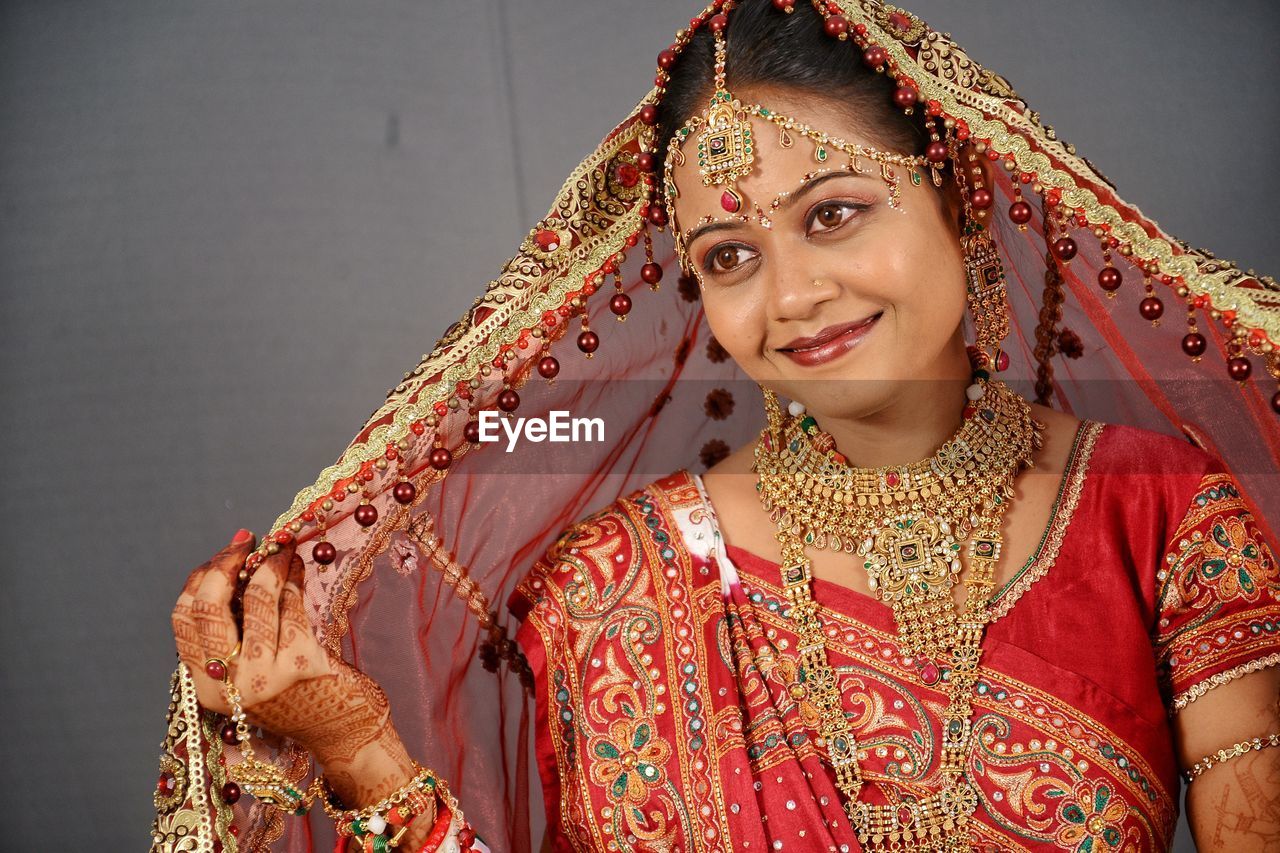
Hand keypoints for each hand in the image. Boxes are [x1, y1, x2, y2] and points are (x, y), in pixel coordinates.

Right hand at [170, 531, 413, 795]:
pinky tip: (299, 569)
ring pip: (255, 599)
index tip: (222, 555)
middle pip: (209, 607)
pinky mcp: (301, 663)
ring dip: (270, 564)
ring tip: (283, 549)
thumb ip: (233, 633)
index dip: (200, 579)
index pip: (183, 620)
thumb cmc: (295, 695)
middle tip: (247, 542)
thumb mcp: (248, 673)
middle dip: (226, 564)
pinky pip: (290, 606)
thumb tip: (232, 565)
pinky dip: (294, 580)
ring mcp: (264, 675)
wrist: (340, 734)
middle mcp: (229, 684)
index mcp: (207, 687)